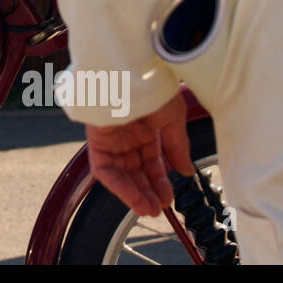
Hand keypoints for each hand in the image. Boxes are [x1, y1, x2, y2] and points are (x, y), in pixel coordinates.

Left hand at [84, 92, 195, 217]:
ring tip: (149, 210)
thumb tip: (186, 172)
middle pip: (135, 171)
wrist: (131, 72)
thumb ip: (177, 146)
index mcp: (145, 129)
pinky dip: (119, 187)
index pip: (151, 162)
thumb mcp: (173, 119)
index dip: (160, 181)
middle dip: (147, 191)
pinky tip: (135, 200)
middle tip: (158, 210)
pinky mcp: (97, 140)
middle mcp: (127, 136)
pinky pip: (104, 170)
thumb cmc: (153, 87)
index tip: (170, 198)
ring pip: (121, 174)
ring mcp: (111, 138)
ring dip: (134, 193)